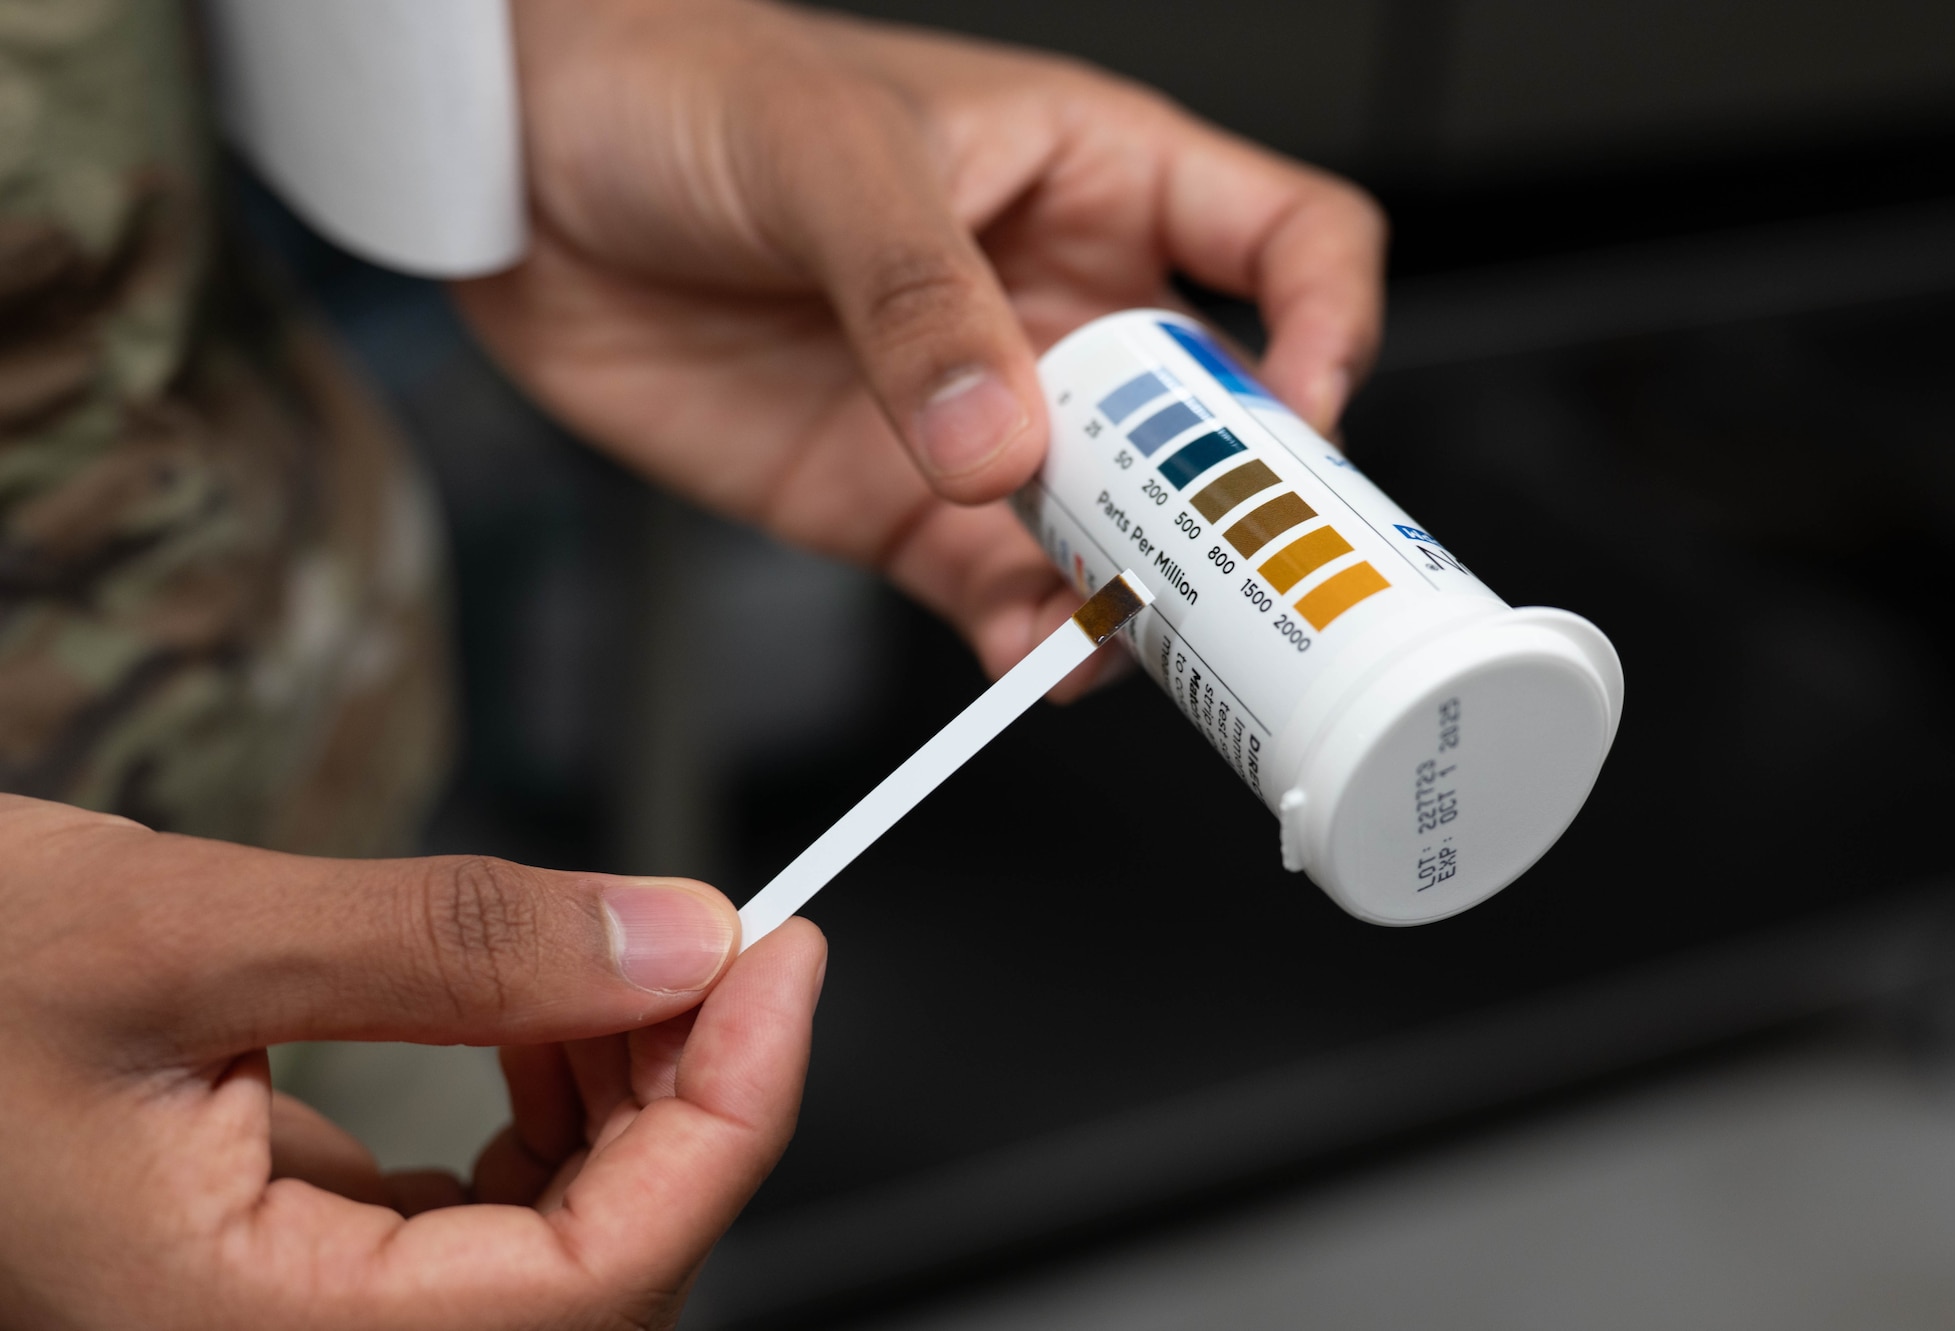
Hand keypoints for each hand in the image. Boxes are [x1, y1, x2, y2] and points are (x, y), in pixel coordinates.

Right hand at [0, 794, 823, 1329]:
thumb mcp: (182, 931)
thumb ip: (450, 945)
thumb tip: (673, 939)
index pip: (592, 1286)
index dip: (732, 1116)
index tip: (786, 960)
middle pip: (597, 1287)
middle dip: (693, 1105)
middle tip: (717, 948)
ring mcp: (294, 1329)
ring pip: (558, 1268)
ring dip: (635, 1110)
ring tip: (626, 969)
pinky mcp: (306, 1275)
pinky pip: (491, 1240)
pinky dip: (557, 1123)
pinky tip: (548, 1026)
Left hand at [456, 0, 1384, 694]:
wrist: (517, 178)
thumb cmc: (679, 88)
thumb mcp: (825, 158)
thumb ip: (919, 299)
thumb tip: (999, 442)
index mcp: (1093, 181)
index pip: (1287, 244)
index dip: (1327, 330)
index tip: (1302, 419)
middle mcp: (1059, 309)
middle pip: (1214, 426)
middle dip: (1234, 510)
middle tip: (1223, 581)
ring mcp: (983, 418)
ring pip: (1116, 531)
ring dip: (1130, 596)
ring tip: (1107, 636)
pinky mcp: (899, 504)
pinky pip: (996, 592)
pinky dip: (1021, 642)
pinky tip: (1018, 660)